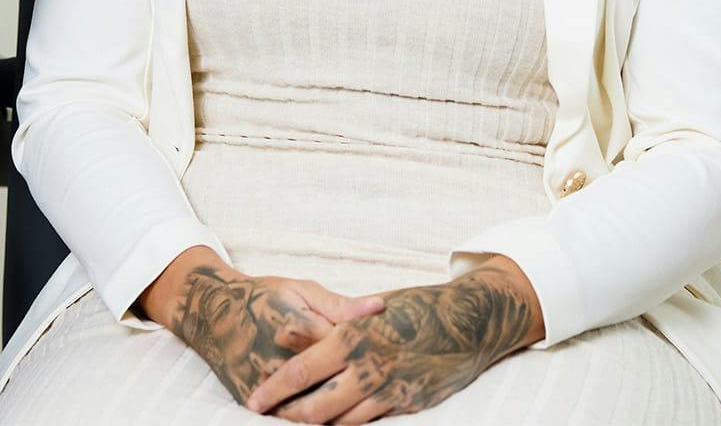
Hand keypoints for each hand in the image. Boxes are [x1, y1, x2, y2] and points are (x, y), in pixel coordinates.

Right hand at [163, 262, 383, 409]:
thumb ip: (341, 306)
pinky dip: (310, 421)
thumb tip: (381, 307)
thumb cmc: (265, 295)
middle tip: (378, 388)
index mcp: (296, 327)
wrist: (214, 309)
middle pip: (331, 387)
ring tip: (359, 406)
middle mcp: (279, 358)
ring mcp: (263, 383)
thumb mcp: (302, 290)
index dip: (369, 356)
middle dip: (358, 391)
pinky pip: (286, 419)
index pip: (345, 352)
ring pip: (311, 410)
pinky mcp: (251, 398)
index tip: (388, 357)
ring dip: (337, 412)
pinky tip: (331, 417)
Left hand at [244, 257, 542, 422]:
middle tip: (270, 417)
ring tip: (297, 422)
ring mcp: (389, 392)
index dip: (273, 390)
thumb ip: (335, 323)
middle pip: (316, 407)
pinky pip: (371, 423)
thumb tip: (295, 334)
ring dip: (319, 424)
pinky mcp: (408, 405)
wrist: (467, 321)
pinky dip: (349, 424)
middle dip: (290, 416)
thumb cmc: (414, 306)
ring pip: (342, 422)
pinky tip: (337, 423)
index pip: (299, 372)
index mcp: (350, 337)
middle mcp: (367, 369)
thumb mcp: (369, 307)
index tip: (253, 401)